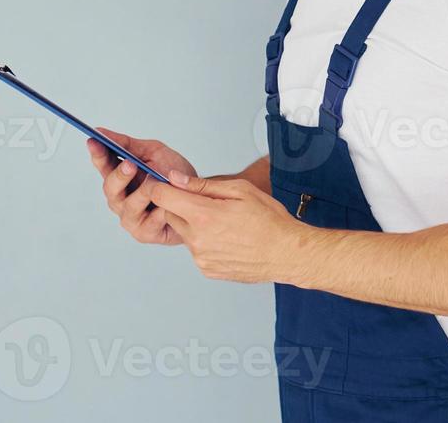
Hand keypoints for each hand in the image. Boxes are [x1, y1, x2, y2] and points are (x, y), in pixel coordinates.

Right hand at [88, 128, 197, 246]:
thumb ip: (129, 144)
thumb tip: (101, 132)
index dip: (98, 154)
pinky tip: (166, 206)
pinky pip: (149, 222)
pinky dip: (159, 211)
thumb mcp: (153, 152)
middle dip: (120, 175)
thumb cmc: (172, 174)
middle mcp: (120, 199)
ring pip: (129, 206)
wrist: (198, 197)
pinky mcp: (144, 233)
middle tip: (130, 164)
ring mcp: (130, 217)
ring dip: (144, 192)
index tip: (94, 141)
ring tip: (157, 182)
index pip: (103, 165)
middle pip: (110, 188)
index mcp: (119, 177)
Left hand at [149, 173, 304, 283]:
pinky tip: (227, 238)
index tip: (168, 184)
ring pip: (184, 233)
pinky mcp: (207, 269)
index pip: (161, 196)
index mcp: (203, 215)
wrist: (286, 253)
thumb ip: (203, 185)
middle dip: (181, 205)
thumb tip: (176, 179)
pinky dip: (205, 242)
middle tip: (208, 203)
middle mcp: (197, 239)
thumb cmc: (269, 221)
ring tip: (224, 223)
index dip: (161, 186)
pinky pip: (196, 250)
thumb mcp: (240, 190)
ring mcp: (201, 258)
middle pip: (170, 214)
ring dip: (194, 225)